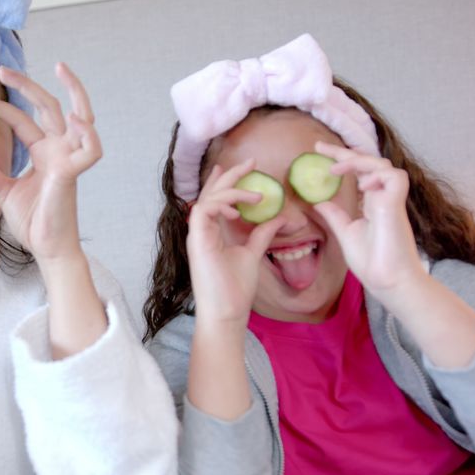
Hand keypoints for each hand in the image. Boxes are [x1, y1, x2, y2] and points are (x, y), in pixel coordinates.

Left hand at [0, 63, 100, 263]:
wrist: (46, 248)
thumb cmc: (33, 221)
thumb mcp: (1, 191)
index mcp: (44, 152)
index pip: (22, 120)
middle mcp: (58, 150)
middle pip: (49, 107)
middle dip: (27, 85)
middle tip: (2, 69)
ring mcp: (69, 159)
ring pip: (81, 116)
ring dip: (75, 91)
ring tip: (60, 69)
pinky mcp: (73, 174)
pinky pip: (91, 149)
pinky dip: (88, 133)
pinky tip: (76, 119)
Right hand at [187, 161, 285, 324]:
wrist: (227, 311)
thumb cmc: (235, 289)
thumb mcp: (252, 254)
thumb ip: (261, 235)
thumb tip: (277, 219)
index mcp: (211, 233)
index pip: (214, 199)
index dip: (225, 181)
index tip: (243, 168)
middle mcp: (201, 231)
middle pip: (210, 193)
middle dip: (230, 175)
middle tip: (251, 163)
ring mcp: (197, 235)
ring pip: (207, 198)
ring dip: (231, 190)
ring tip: (256, 195)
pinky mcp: (197, 240)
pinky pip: (203, 210)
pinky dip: (220, 204)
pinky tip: (238, 209)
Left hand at [312, 141, 425, 294]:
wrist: (388, 282)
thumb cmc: (372, 261)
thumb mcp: (346, 233)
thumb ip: (335, 216)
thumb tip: (319, 203)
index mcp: (373, 203)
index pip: (360, 172)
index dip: (342, 160)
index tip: (319, 152)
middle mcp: (383, 198)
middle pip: (370, 163)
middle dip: (345, 153)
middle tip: (320, 148)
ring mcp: (391, 201)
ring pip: (384, 165)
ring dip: (360, 162)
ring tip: (338, 169)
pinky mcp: (396, 206)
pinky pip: (395, 177)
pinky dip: (377, 175)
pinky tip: (363, 186)